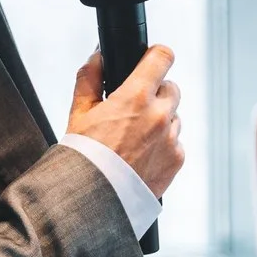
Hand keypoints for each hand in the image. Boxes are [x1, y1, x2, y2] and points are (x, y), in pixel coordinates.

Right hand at [68, 44, 183, 196]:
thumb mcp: (79, 112)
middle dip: (155, 93)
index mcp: (136, 97)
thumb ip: (89, 78)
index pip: (162, 57)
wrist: (94, 200)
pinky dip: (163, 145)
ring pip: (174, 117)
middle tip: (134, 107)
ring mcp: (171, 138)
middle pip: (171, 88)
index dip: (156, 56)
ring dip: (160, 121)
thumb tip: (98, 57)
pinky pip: (176, 143)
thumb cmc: (83, 156)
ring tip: (134, 138)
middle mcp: (160, 115)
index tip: (150, 60)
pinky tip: (141, 155)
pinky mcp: (177, 160)